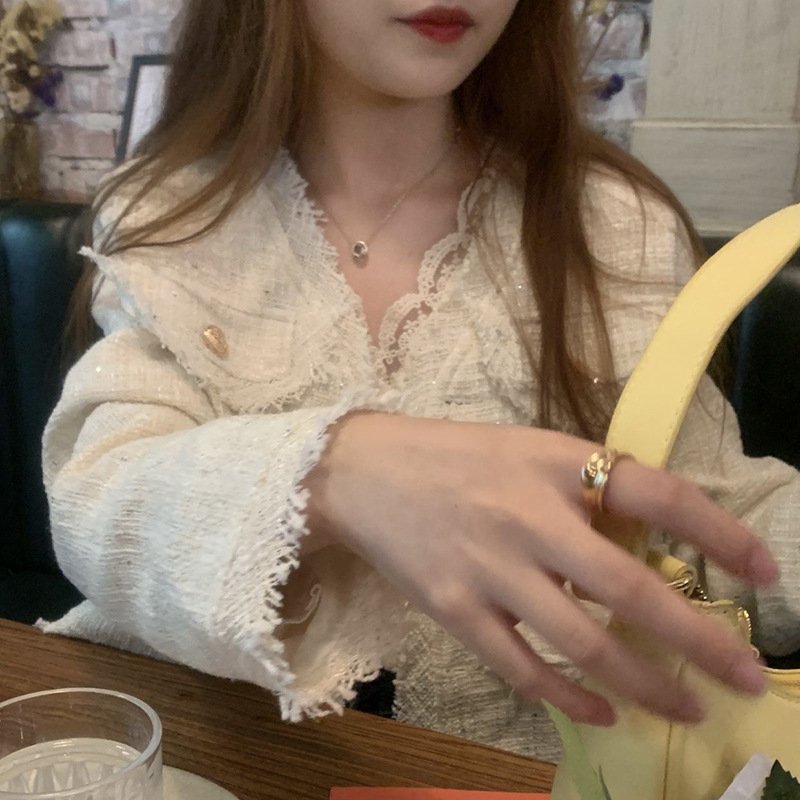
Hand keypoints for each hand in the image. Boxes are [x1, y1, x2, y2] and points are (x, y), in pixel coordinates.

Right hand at [306, 413, 777, 725]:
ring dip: (644, 685)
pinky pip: (522, 668)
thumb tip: (652, 540)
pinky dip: (569, 699)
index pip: (657, 494)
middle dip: (699, 639)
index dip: (720, 533)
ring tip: (686, 707)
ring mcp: (489, 569)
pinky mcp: (455, 610)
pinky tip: (602, 713)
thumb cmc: (454, 455)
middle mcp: (527, 517)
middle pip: (630, 589)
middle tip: (745, 676)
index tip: (765, 572)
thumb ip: (586, 486)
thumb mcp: (529, 448)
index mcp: (554, 463)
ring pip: (582, 643)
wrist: (363, 472)